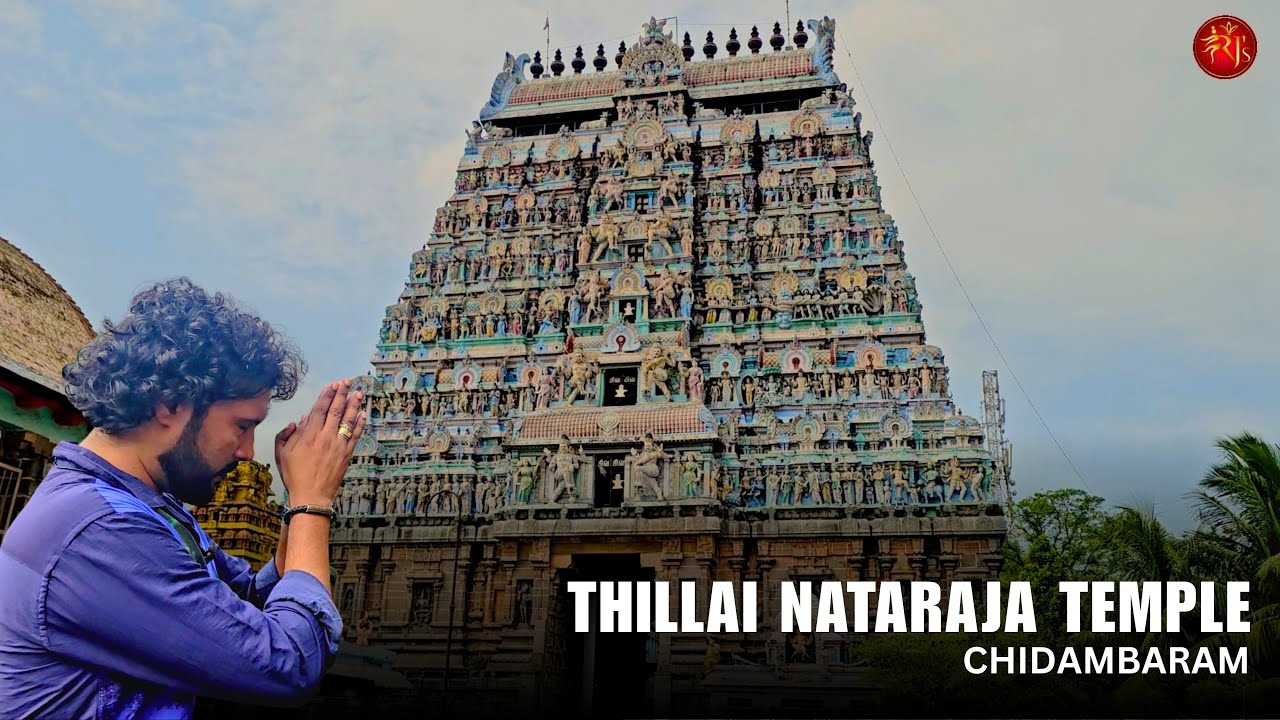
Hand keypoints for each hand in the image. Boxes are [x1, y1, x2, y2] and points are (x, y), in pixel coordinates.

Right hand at [275, 379, 365, 505]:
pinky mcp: (346, 454)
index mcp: (308, 436)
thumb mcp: (282, 454)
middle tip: (346, 382)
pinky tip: (363, 414)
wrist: (311, 496)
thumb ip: (287, 435)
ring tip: (358, 393)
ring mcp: (338, 445)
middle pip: (335, 411)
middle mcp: (325, 438)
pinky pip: (355, 436)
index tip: (332, 385)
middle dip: (341, 394)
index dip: (326, 395)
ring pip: (347, 421)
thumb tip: (299, 420)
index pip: (319, 410)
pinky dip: (360, 424)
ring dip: (353, 405)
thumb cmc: (294, 476)